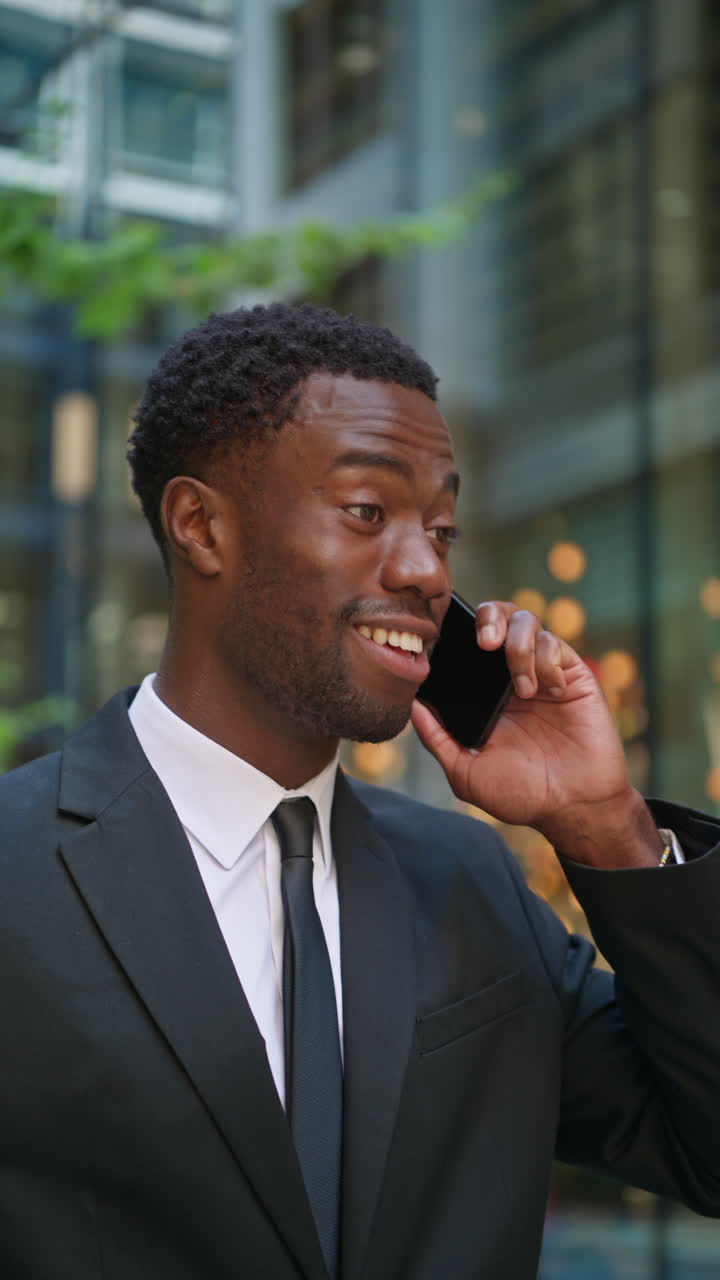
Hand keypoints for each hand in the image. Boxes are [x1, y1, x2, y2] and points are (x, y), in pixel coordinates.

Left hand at [411, 602, 662, 865]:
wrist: (573, 806)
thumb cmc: (521, 794)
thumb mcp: (467, 772)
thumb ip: (437, 739)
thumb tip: (412, 706)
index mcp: (485, 692)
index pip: (467, 642)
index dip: (456, 632)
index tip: (447, 642)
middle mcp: (511, 675)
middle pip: (497, 615)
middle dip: (489, 618)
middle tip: (485, 643)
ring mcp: (543, 672)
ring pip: (527, 620)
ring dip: (519, 647)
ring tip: (523, 690)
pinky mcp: (573, 674)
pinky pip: (557, 643)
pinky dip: (548, 662)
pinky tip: (551, 693)